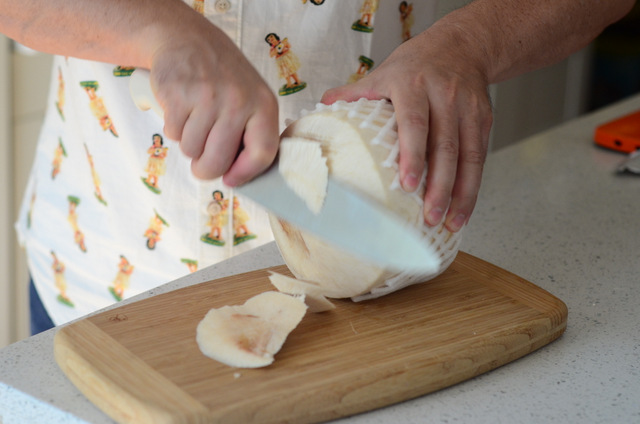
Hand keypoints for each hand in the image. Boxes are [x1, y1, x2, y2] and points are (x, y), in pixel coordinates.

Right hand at [149, 18, 278, 185]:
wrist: (187, 39)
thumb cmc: (223, 79)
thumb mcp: (251, 98)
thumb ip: (251, 134)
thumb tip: (239, 177)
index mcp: (264, 105)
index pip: (262, 153)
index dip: (245, 174)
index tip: (231, 180)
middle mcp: (239, 101)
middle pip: (218, 161)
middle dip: (206, 169)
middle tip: (202, 164)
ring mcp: (208, 98)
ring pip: (192, 151)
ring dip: (189, 144)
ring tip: (194, 121)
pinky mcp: (178, 96)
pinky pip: (173, 134)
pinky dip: (174, 128)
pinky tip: (182, 109)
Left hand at [321, 29, 491, 232]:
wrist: (461, 45)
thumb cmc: (415, 65)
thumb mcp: (382, 72)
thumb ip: (355, 92)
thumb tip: (322, 107)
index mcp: (412, 85)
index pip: (414, 123)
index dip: (413, 155)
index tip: (408, 184)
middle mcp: (444, 96)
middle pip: (446, 146)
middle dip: (440, 186)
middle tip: (430, 216)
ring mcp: (468, 109)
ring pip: (468, 156)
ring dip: (461, 193)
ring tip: (450, 223)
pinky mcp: (484, 120)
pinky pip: (480, 157)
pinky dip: (473, 186)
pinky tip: (463, 208)